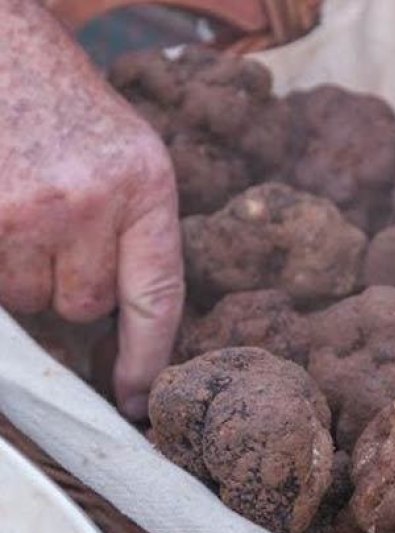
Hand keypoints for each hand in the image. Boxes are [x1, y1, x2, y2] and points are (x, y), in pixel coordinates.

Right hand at [0, 1, 183, 418]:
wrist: (5, 47)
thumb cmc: (69, 109)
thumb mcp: (131, 159)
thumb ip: (137, 233)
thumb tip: (117, 323)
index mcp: (147, 187)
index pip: (156, 298)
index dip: (145, 358)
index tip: (136, 398)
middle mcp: (90, 202)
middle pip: (83, 306)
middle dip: (70, 286)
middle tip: (58, 232)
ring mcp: (25, 210)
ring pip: (28, 298)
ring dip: (24, 272)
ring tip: (25, 211)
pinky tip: (6, 213)